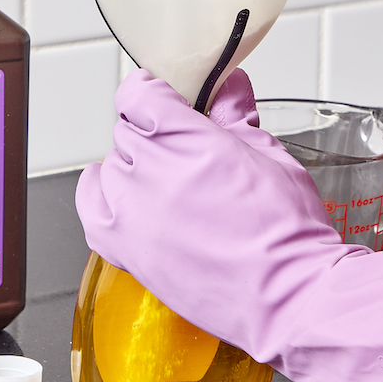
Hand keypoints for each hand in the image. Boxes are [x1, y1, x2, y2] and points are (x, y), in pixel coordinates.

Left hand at [77, 68, 382, 381]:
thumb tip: (229, 84)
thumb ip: (237, 115)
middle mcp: (151, 173)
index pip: (139, 93)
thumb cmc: (288, 233)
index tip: (168, 97)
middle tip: (187, 148)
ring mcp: (133, 213)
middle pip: (127, 130)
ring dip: (133, 167)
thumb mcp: (270, 155)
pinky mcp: (126, 249)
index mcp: (187, 140)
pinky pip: (93, 208)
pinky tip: (127, 198)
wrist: (289, 297)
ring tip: (170, 183)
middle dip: (154, 132)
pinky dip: (104, 197)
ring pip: (110, 167)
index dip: (155, 90)